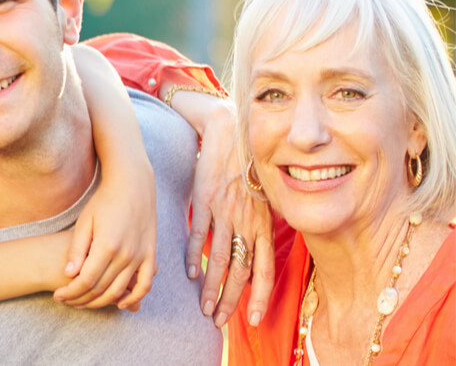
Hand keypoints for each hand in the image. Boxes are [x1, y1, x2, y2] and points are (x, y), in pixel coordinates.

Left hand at [53, 164, 156, 310]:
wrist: (133, 186)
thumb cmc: (104, 202)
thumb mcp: (85, 222)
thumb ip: (77, 249)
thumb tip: (69, 274)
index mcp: (106, 246)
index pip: (85, 280)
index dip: (70, 292)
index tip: (58, 295)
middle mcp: (126, 254)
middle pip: (101, 288)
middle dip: (81, 299)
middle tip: (67, 301)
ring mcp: (141, 256)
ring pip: (120, 290)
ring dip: (101, 302)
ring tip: (84, 302)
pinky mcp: (151, 255)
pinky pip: (145, 284)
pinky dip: (133, 297)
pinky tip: (119, 302)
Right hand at [185, 106, 274, 326]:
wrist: (230, 134)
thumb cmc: (246, 166)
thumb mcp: (261, 198)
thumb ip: (258, 226)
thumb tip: (253, 253)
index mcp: (263, 224)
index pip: (264, 268)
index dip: (258, 296)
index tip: (252, 319)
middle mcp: (246, 222)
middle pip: (241, 270)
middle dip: (231, 300)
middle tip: (220, 322)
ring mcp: (226, 213)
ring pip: (220, 258)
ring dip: (212, 287)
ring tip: (204, 308)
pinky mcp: (206, 201)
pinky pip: (200, 234)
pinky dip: (195, 256)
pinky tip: (191, 275)